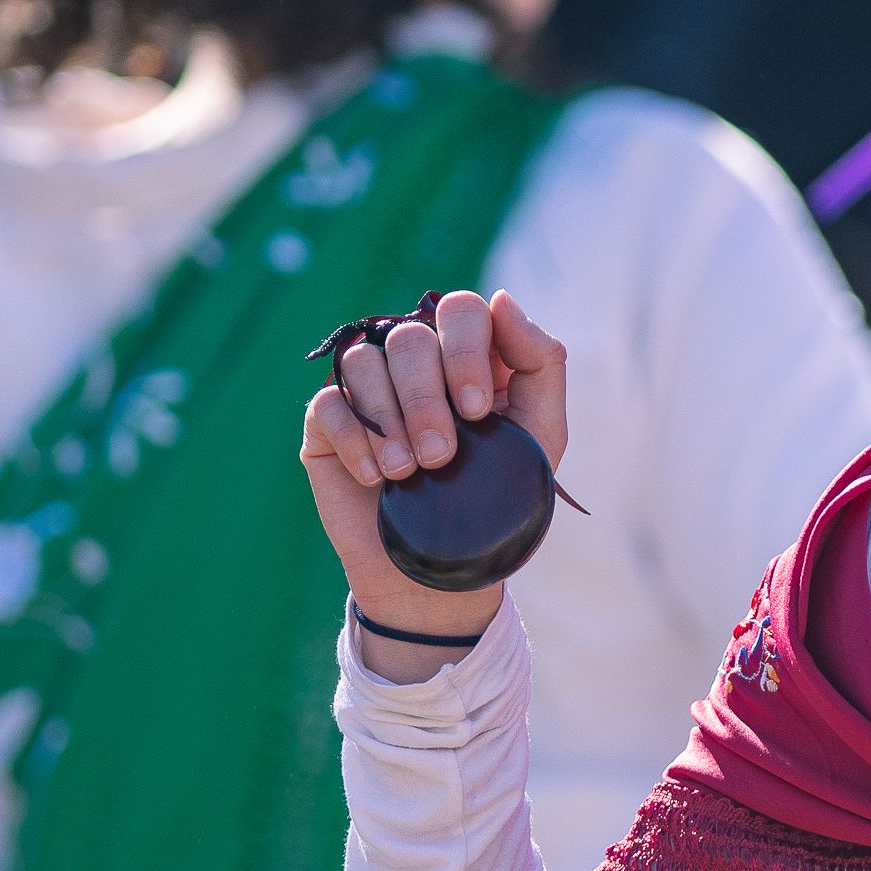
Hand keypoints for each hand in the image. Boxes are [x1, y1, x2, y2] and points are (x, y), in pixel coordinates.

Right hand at [299, 289, 567, 680]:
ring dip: (393, 421)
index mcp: (471, 357)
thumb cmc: (498, 499)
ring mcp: (370, 391)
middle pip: (411, 337)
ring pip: (366, 361)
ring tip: (411, 472)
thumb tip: (500, 298)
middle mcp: (418, 365)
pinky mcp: (328, 424)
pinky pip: (329, 402)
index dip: (466, 351)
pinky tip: (378, 477)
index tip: (478, 411)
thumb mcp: (541, 434)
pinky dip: (355, 439)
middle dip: (428, 400)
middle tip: (443, 456)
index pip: (462, 310)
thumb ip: (539, 363)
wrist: (445, 572)